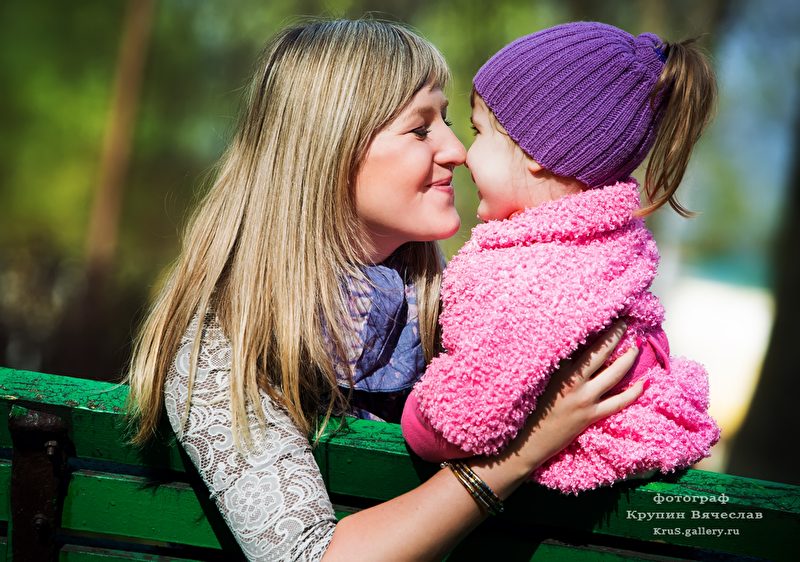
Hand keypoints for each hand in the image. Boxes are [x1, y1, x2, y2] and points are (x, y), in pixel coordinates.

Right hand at [514, 321, 642, 466]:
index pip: (580, 344)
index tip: (605, 316)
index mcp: (558, 370)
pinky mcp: (591, 416)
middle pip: (601, 353)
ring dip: (628, 359)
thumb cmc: (529, 409)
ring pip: (615, 374)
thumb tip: (571, 346)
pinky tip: (644, 383)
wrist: (527, 441)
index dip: (595, 329)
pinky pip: (619, 402)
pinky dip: (634, 392)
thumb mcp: (538, 380)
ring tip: (636, 347)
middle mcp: (574, 382)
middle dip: (615, 336)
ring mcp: (584, 400)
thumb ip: (555, 364)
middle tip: (626, 325)